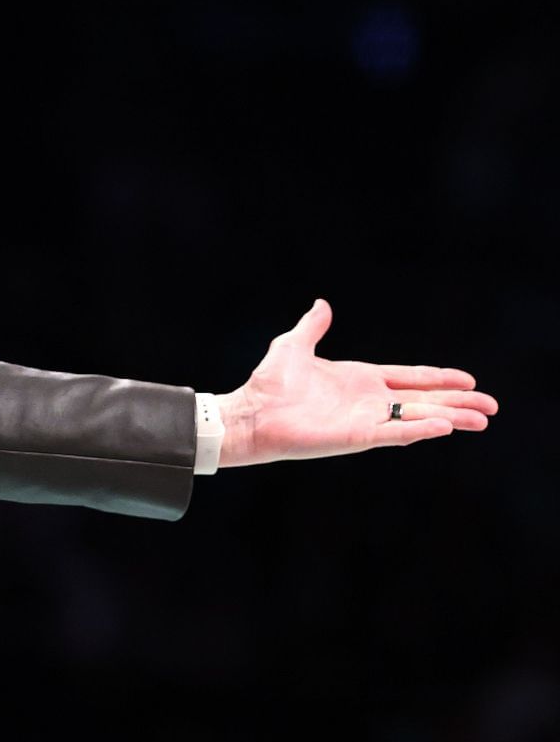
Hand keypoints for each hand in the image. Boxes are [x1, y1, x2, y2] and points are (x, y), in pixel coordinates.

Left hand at [215, 299, 497, 466]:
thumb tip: (322, 304)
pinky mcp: (355, 437)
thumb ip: (313, 327)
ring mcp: (364, 420)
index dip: (439, 379)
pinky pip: (394, 433)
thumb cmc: (268, 384)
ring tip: (482, 420)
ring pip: (417, 418)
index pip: (410, 378)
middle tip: (491, 406)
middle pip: (423, 400)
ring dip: (450, 417)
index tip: (469, 380)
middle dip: (458, 402)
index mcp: (360, 379)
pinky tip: (445, 426)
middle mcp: (368, 401)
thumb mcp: (293, 346)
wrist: (249, 412)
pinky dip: (420, 429)